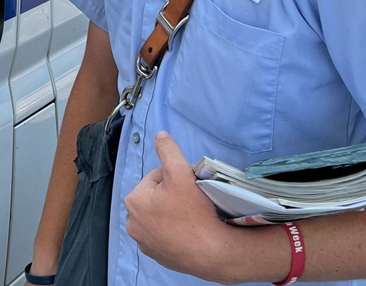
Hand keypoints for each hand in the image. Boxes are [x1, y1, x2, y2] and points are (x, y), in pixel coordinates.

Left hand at [125, 132, 236, 279]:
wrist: (209, 250)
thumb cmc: (193, 211)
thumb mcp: (180, 171)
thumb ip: (168, 150)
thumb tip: (160, 134)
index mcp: (134, 200)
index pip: (156, 176)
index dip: (175, 176)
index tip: (188, 185)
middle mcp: (132, 223)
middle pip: (157, 195)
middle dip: (172, 193)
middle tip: (191, 198)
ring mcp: (144, 242)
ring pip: (160, 214)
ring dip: (172, 210)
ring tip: (190, 214)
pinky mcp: (156, 255)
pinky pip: (164, 232)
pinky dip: (173, 228)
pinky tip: (188, 228)